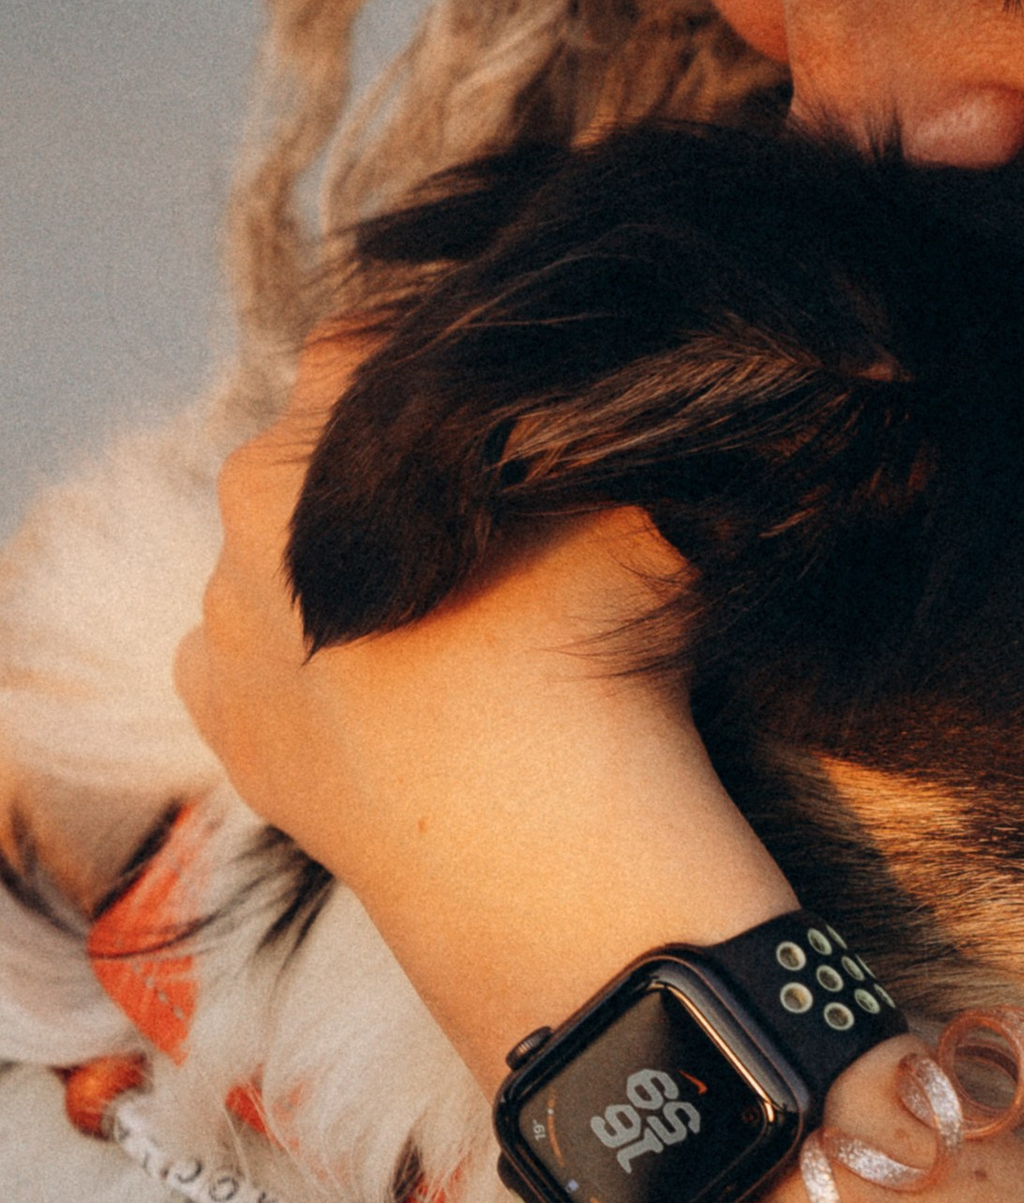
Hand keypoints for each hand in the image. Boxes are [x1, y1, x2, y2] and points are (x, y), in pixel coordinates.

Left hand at [177, 334, 788, 1082]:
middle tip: (489, 515)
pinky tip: (393, 689)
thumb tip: (600, 386)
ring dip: (350, 567)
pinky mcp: (229, 730)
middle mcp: (240, 529)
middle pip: (316, 456)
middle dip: (389, 468)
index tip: (505, 397)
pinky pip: (257, 659)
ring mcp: (223, 635)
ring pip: (284, 561)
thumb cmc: (582, 660)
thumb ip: (582, 426)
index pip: (365, 346)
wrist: (537, 856)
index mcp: (313, 448)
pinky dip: (312, 658)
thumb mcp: (622, 498)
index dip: (445, 357)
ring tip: (448, 622)